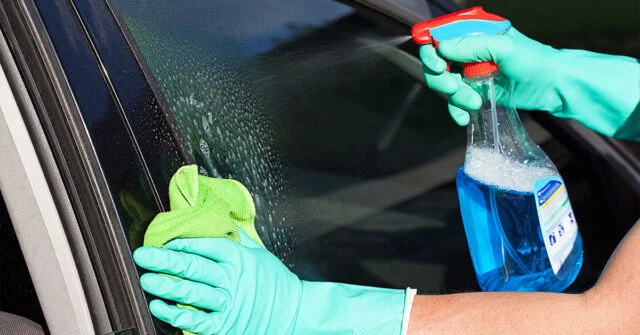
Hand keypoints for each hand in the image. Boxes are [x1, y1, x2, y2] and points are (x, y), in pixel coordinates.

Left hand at [134, 238, 300, 334]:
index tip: (165, 241)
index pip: (206, 246)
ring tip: (146, 279)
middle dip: (165, 260)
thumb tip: (220, 217)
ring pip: (191, 293)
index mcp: (239, 258)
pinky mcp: (225, 325)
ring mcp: (227, 303)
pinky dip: (176, 315)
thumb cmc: (275, 282)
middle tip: (143, 255)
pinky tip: (160, 307)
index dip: (183, 243)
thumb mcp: (259, 252)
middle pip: (194, 267)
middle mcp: (232, 279)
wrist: (294, 312)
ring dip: (166, 285)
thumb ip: (238, 236)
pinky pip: (196, 321)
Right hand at [420, 28, 558, 125]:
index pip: (439, 36)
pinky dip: (456, 110)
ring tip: (475, 101)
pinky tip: (465, 117)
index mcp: (473, 33)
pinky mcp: (473, 92)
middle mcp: (467, 52)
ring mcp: (468, 73)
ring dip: (455, 97)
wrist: (552, 87)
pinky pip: (453, 102)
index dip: (431, 51)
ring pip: (444, 85)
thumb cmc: (534, 61)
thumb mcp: (504, 48)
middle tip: (455, 87)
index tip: (440, 66)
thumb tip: (442, 48)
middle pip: (435, 63)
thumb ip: (473, 45)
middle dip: (442, 78)